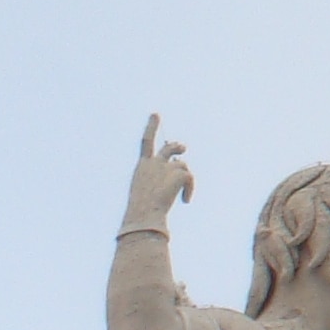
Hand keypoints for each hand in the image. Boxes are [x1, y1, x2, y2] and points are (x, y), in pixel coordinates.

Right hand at [125, 114, 194, 229]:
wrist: (144, 214)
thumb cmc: (140, 212)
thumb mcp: (144, 195)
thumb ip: (157, 184)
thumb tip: (173, 177)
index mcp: (142, 167)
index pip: (146, 142)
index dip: (151, 127)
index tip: (156, 115)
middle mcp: (154, 163)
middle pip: (169, 149)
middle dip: (177, 147)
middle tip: (183, 148)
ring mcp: (167, 167)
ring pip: (182, 166)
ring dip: (184, 178)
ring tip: (182, 196)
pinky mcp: (179, 174)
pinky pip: (189, 178)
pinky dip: (189, 190)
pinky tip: (185, 201)